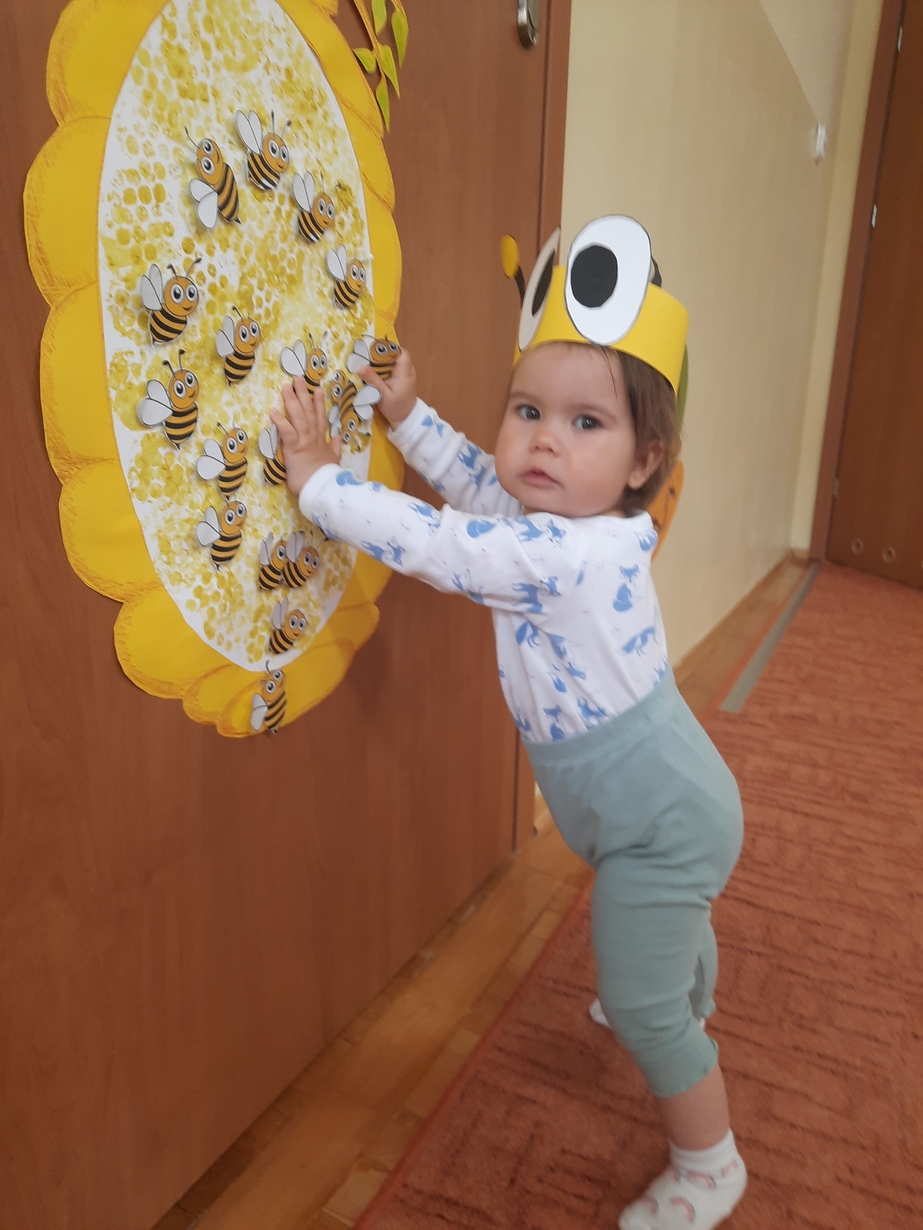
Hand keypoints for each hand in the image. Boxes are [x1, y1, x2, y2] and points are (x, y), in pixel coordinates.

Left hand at [270, 377, 341, 497]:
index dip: (318, 402)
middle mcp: (313, 436)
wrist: (323, 488)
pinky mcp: (294, 448)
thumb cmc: (325, 477)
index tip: (317, 389)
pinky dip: (280, 421)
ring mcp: (304, 440)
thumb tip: (339, 438)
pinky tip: (272, 410)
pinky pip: (286, 431)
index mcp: (321, 440)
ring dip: (291, 400)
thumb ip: (335, 448)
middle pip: (308, 411)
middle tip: (298, 378)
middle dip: (303, 394)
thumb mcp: (333, 460)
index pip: (320, 417)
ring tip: (286, 386)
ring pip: (298, 416)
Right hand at [359, 348, 416, 428]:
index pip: (401, 353)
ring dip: (383, 362)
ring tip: (369, 365)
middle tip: (367, 358)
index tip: (374, 351)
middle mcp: (408, 371)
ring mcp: (407, 375)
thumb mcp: (382, 396)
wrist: (405, 420)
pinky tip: (375, 373)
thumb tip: (360, 367)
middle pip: (396, 355)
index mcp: (405, 374)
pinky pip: (394, 368)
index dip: (389, 349)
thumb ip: (373, 380)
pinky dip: (385, 368)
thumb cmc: (396, 409)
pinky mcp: (403, 379)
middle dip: (382, 355)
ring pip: (395, 361)